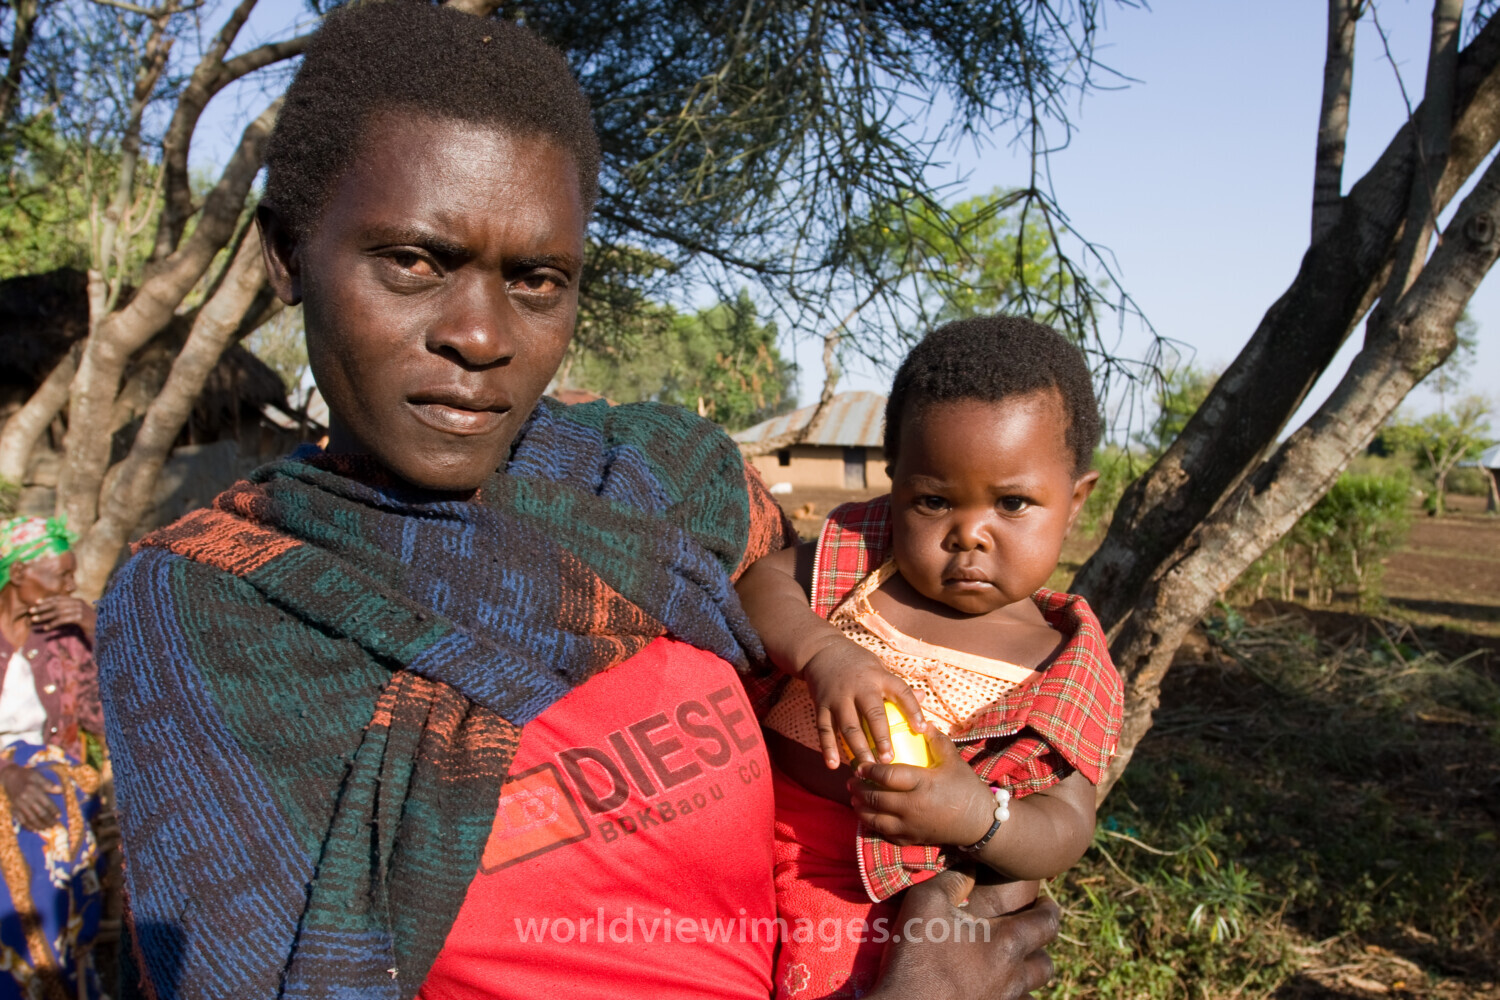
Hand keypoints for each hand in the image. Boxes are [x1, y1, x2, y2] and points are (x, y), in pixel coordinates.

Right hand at [0, 763, 60, 831]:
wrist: (9, 776)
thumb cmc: (26, 775)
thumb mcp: (38, 776)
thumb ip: (49, 784)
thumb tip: (61, 790)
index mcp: (34, 791)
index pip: (47, 803)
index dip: (54, 811)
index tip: (59, 816)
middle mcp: (27, 799)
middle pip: (40, 813)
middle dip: (48, 820)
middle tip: (55, 825)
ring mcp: (19, 805)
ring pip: (31, 818)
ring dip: (40, 825)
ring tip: (47, 829)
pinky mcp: (14, 808)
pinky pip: (21, 820)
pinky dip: (28, 826)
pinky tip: (34, 830)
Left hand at [28, 596, 95, 640]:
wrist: (104, 630)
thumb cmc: (90, 624)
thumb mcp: (79, 615)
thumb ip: (70, 610)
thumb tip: (55, 611)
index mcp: (78, 600)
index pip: (59, 598)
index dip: (47, 600)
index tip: (36, 603)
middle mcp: (79, 603)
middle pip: (56, 604)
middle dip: (42, 608)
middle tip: (30, 612)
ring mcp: (80, 610)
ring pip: (58, 612)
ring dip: (44, 616)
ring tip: (34, 620)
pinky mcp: (80, 619)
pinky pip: (63, 620)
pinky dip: (53, 624)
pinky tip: (46, 628)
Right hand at [801, 637, 925, 767]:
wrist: (822, 651)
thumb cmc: (858, 664)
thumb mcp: (880, 668)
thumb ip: (898, 686)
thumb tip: (924, 699)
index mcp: (879, 677)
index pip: (901, 692)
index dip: (913, 710)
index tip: (922, 729)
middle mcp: (859, 687)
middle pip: (873, 714)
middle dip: (881, 739)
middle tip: (888, 760)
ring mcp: (839, 697)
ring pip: (849, 726)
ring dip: (858, 748)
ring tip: (867, 768)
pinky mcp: (822, 705)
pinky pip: (825, 729)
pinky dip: (828, 748)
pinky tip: (834, 765)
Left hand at [849, 727, 994, 846]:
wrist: (979, 822)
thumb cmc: (965, 788)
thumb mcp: (953, 760)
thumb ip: (937, 740)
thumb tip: (923, 722)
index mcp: (922, 783)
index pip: (887, 775)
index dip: (869, 770)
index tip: (859, 764)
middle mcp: (912, 805)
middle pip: (876, 797)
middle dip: (859, 789)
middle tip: (851, 780)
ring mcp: (910, 825)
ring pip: (875, 818)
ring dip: (861, 807)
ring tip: (854, 798)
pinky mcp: (912, 838)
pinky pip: (885, 833)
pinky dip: (873, 824)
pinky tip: (868, 816)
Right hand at [867, 869, 1057, 999]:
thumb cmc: (916, 956)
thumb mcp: (926, 903)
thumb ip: (953, 880)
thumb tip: (970, 865)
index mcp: (1008, 942)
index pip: (1047, 923)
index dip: (1050, 909)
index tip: (1045, 902)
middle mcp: (1014, 976)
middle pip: (1046, 964)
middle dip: (1041, 947)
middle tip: (1029, 934)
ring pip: (1033, 992)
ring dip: (1027, 977)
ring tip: (1012, 966)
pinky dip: (1012, 999)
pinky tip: (995, 991)